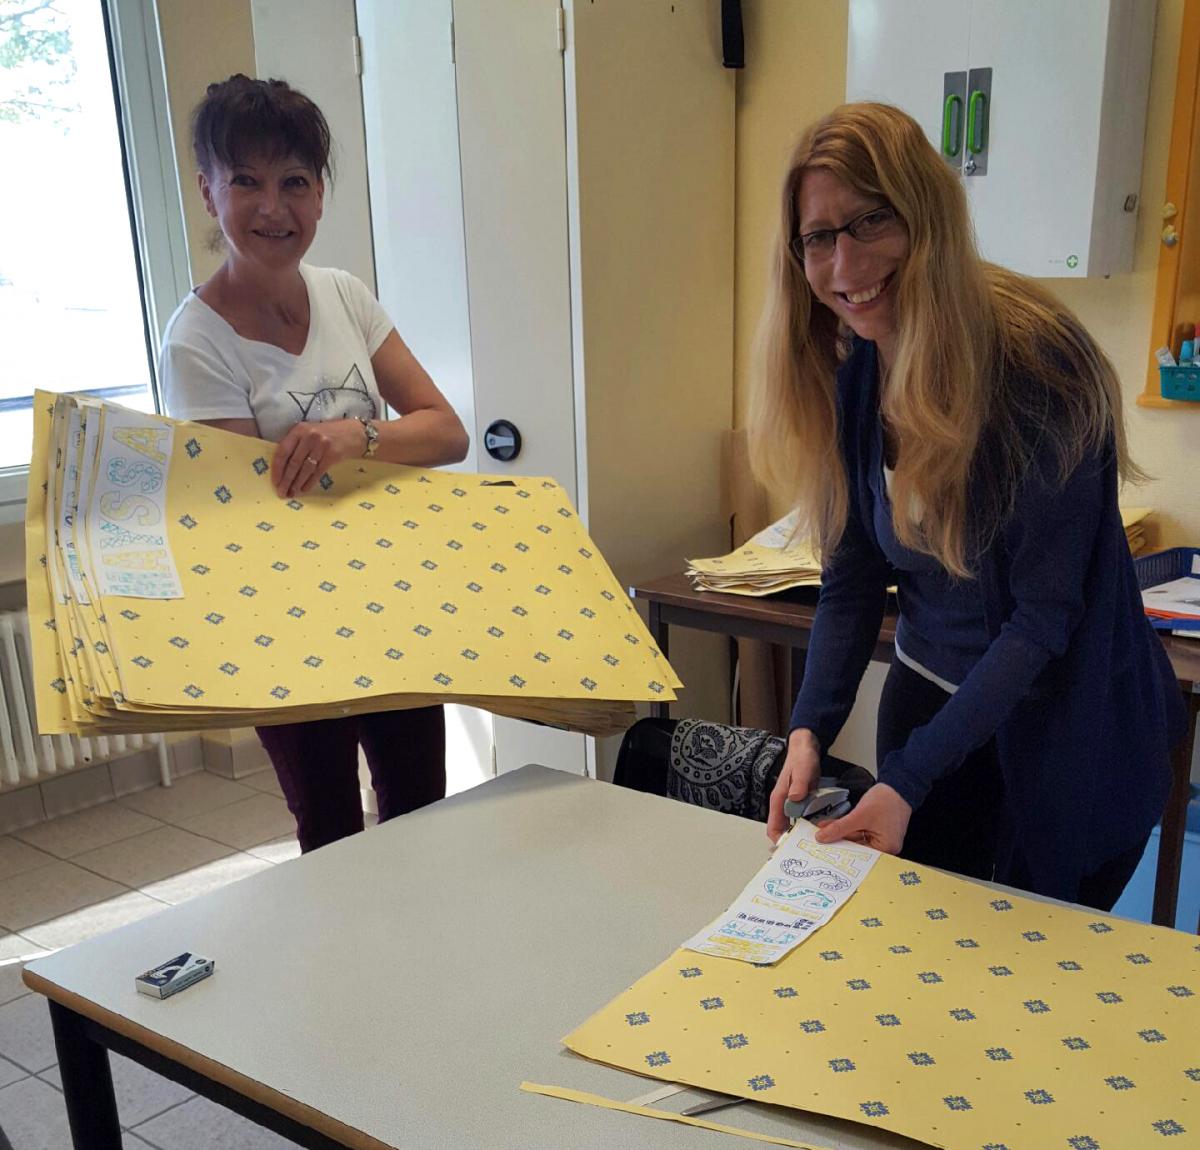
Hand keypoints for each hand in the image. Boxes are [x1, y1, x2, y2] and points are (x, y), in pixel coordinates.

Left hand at [272, 419, 365, 497]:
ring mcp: (321, 445)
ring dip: (297, 483)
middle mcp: (309, 436)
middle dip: (286, 480)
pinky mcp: (332, 455)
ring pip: (305, 469)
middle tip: (282, 492)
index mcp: (299, 430)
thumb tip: (282, 467)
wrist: (354, 433)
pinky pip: (317, 472)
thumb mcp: (310, 433)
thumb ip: (297, 444)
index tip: (275, 482)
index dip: (277, 468)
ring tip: (292, 493)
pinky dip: (310, 482)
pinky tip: (304, 489)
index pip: (283, 451)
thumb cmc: (328, 434)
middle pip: (293, 462)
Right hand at [766, 729, 820, 844]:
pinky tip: (819, 833)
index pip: (773, 827)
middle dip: (791, 843)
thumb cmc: (801, 759)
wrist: (805, 749)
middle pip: (782, 830)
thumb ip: (798, 785)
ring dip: (800, 837)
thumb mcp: (802, 770)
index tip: (789, 853)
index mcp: (778, 800)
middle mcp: (783, 805)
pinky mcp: (801, 803)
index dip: (778, 841)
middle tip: (806, 854)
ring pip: (793, 827)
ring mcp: (792, 805)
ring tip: (814, 848)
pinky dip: (808, 828)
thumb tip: (794, 799)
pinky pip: (802, 820)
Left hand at [814, 782, 910, 854]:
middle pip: (857, 848)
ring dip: (841, 833)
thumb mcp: (859, 815)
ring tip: (824, 829)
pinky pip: (859, 832)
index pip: (858, 856)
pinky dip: (847, 828)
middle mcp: (885, 847)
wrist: (897, 785)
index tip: (824, 849)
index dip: (840, 852)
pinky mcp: (877, 830)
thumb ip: (839, 827)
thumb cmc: (887, 800)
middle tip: (821, 839)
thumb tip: (823, 837)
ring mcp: (881, 838)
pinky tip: (833, 825)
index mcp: (886, 849)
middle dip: (838, 841)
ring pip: (856, 839)